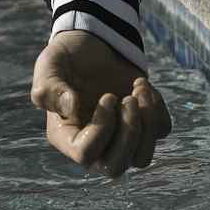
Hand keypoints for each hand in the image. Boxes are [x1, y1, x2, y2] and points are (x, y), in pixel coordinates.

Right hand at [31, 30, 171, 178]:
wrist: (95, 42)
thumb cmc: (70, 56)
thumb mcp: (51, 64)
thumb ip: (49, 86)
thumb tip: (70, 107)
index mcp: (66, 135)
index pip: (85, 155)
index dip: (102, 127)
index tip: (109, 96)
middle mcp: (93, 144)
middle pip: (116, 167)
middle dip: (130, 132)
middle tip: (129, 98)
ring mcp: (119, 138)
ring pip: (142, 158)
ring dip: (148, 122)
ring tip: (139, 90)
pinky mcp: (141, 124)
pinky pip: (160, 131)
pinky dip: (157, 107)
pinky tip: (141, 86)